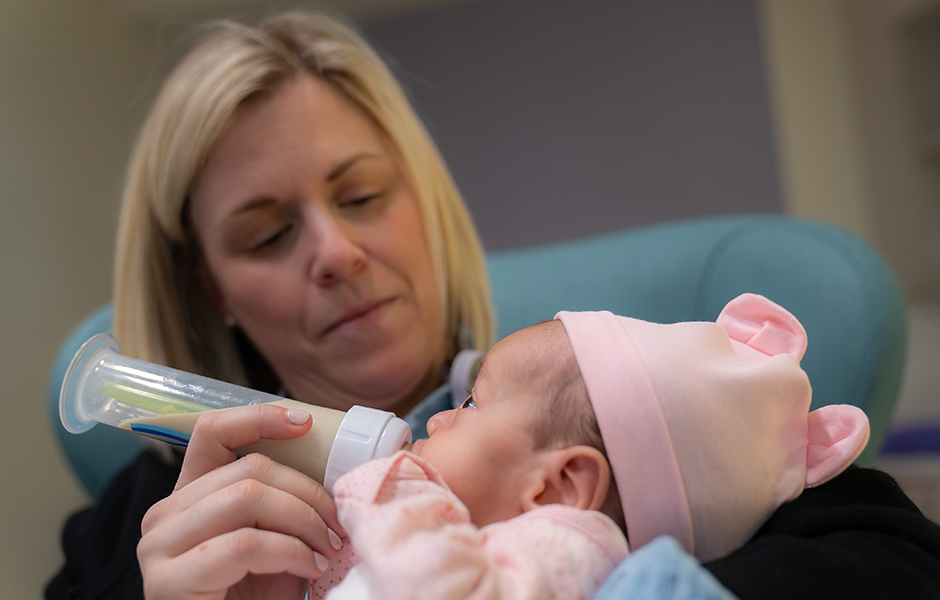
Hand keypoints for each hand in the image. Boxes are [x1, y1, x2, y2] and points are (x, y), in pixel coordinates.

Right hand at [138, 404, 347, 599]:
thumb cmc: (256, 598)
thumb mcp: (274, 540)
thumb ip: (282, 503)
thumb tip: (335, 465)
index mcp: (189, 495)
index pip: (211, 432)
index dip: (258, 418)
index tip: (303, 422)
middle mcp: (164, 515)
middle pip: (249, 469)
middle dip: (307, 492)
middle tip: (337, 524)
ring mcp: (160, 547)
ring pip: (247, 497)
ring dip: (303, 521)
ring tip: (326, 549)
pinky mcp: (169, 581)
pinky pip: (245, 544)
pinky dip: (290, 552)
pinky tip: (308, 570)